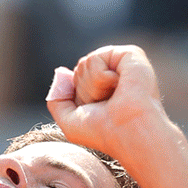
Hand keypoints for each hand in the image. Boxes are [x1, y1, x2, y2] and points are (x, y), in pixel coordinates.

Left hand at [44, 44, 172, 166]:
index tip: (99, 111)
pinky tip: (119, 86)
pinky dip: (100, 77)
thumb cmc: (104, 133)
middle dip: (85, 91)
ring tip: (114, 97)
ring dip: (93, 87)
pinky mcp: (130, 53)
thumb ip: (57, 99)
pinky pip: (95, 58)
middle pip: (79, 69)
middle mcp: (115, 73)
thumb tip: (60, 72)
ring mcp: (122, 63)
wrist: (128, 133)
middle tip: (107, 104)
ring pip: (85, 63)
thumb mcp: (69, 121)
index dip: (80, 97)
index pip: (75, 79)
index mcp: (104, 87)